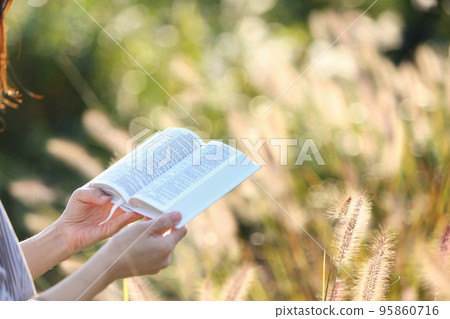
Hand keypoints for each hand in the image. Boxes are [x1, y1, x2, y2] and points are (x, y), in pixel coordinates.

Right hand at [36, 212, 186, 299]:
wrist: (107, 266)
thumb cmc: (124, 245)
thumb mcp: (143, 228)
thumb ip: (163, 221)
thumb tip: (179, 215)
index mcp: (166, 247)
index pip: (182, 230)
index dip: (175, 221)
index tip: (165, 215)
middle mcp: (166, 259)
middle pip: (171, 237)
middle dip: (162, 228)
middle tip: (147, 220)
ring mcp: (158, 266)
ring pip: (162, 245)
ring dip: (154, 236)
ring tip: (139, 231)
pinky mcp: (150, 269)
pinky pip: (155, 254)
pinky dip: (149, 246)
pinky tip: (137, 242)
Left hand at [56, 187, 141, 253]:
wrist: (66, 231)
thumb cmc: (74, 210)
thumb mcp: (80, 195)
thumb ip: (92, 193)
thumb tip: (107, 198)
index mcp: (110, 197)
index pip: (123, 190)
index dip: (131, 185)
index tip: (142, 179)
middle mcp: (115, 208)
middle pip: (131, 201)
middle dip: (140, 196)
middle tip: (150, 189)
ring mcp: (115, 218)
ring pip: (131, 212)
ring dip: (139, 208)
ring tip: (147, 201)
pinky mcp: (111, 229)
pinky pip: (122, 223)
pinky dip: (129, 218)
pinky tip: (134, 213)